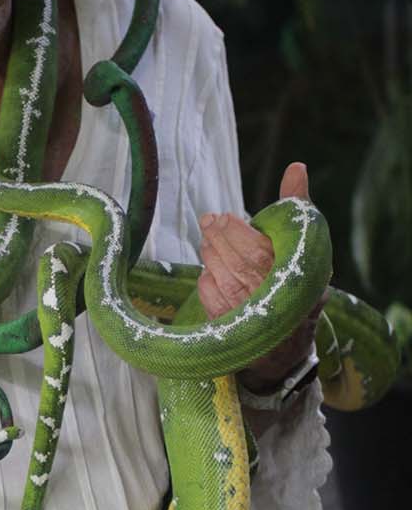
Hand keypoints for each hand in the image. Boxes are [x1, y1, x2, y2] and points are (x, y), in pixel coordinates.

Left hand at [198, 163, 324, 389]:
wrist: (290, 342)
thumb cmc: (298, 285)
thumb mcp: (304, 245)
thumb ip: (298, 205)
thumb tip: (297, 167)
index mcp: (274, 259)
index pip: (235, 231)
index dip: (225, 223)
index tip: (221, 218)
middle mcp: (252, 281)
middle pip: (218, 245)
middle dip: (213, 233)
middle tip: (211, 225)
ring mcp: (234, 302)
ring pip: (210, 264)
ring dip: (210, 253)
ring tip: (216, 249)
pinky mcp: (220, 318)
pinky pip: (204, 286)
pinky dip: (208, 278)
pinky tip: (219, 277)